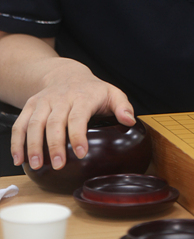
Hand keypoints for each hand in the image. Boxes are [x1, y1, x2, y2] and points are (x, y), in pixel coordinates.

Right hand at [10, 58, 134, 170]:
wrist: (67, 74)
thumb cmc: (91, 90)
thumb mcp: (112, 93)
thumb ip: (123, 106)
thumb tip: (130, 120)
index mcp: (82, 97)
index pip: (79, 116)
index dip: (79, 135)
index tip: (81, 153)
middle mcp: (61, 98)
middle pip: (54, 122)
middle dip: (55, 145)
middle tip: (57, 164)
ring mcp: (44, 102)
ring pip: (35, 123)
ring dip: (33, 145)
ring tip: (36, 165)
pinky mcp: (31, 106)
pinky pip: (20, 124)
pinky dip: (17, 141)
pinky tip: (19, 158)